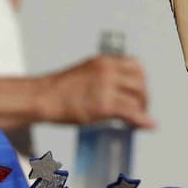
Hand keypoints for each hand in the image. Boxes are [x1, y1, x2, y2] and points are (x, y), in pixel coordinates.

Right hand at [40, 54, 154, 128]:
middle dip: (144, 97)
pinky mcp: (104, 106)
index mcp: (103, 62)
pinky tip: (144, 125)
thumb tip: (115, 93)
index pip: (135, 65)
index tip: (140, 90)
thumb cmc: (58, 90)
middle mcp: (107, 71)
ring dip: (142, 109)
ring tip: (138, 119)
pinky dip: (142, 120)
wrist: (43, 97)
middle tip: (141, 108)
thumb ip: (102, 78)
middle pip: (140, 82)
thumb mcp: (84, 74)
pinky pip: (131, 113)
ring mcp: (106, 88)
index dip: (142, 80)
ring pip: (137, 98)